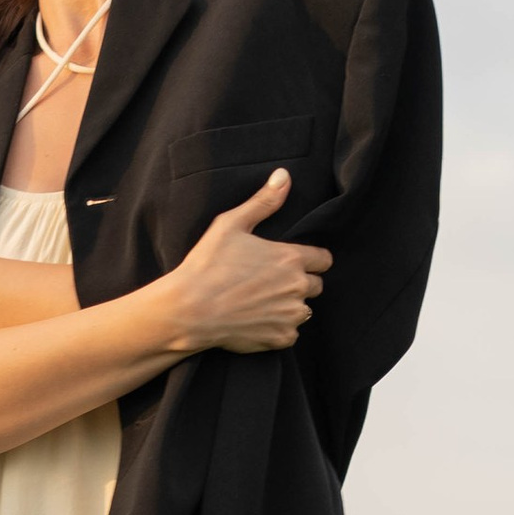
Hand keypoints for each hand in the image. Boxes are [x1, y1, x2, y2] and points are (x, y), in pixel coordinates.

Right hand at [165, 171, 331, 354]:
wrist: (189, 310)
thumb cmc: (207, 265)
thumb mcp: (231, 224)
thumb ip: (263, 201)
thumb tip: (284, 176)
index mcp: (291, 259)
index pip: (324, 259)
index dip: (310, 260)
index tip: (293, 262)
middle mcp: (298, 288)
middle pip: (316, 285)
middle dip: (299, 282)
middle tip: (270, 282)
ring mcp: (291, 315)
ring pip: (304, 310)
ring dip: (289, 306)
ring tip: (260, 301)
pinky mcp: (281, 338)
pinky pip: (291, 333)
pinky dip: (278, 328)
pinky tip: (256, 320)